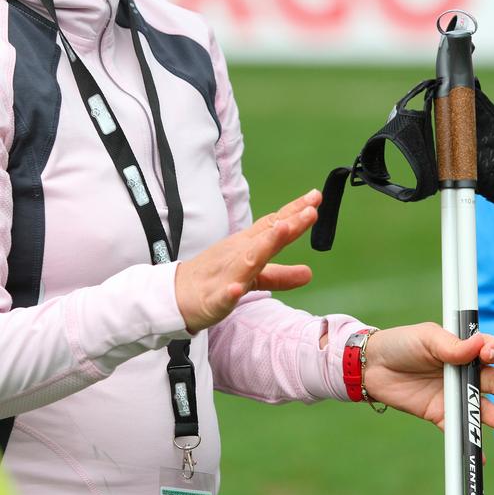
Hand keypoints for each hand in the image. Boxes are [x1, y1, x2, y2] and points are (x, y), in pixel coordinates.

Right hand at [175, 190, 320, 332]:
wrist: (177, 295)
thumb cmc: (216, 279)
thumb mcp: (254, 277)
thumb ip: (281, 275)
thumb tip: (310, 273)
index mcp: (248, 246)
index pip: (274, 225)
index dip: (295, 212)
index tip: (316, 197)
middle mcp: (239, 254)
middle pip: (266, 237)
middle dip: (288, 224)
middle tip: (310, 211)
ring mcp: (226, 274)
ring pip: (248, 259)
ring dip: (265, 245)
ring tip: (282, 231)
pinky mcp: (214, 297)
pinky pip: (223, 294)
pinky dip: (230, 292)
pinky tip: (236, 290)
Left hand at [362, 323, 493, 433]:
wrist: (371, 366)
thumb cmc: (402, 344)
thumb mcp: (427, 338)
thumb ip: (452, 346)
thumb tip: (480, 344)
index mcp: (463, 349)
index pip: (487, 350)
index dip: (492, 351)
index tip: (488, 354)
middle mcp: (464, 373)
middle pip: (491, 381)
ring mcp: (454, 394)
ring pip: (480, 407)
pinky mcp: (440, 413)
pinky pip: (458, 429)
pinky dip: (469, 441)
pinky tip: (481, 455)